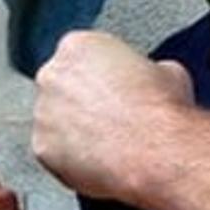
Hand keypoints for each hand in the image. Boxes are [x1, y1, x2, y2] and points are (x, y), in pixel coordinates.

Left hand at [32, 30, 194, 201]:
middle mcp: (51, 75)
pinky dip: (71, 159)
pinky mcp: (41, 148)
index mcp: (78, 46)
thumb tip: (151, 77)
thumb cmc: (161, 109)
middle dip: (81, 102)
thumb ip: (146, 69)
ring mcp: (42, 112)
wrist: (155, 151)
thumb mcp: (168, 71)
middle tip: (110, 119)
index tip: (114, 90)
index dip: (101, 76)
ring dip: (74, 131)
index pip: (80, 56)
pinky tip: (98, 163)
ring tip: (108, 145)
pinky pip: (54, 153)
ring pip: (54, 122)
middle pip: (61, 87)